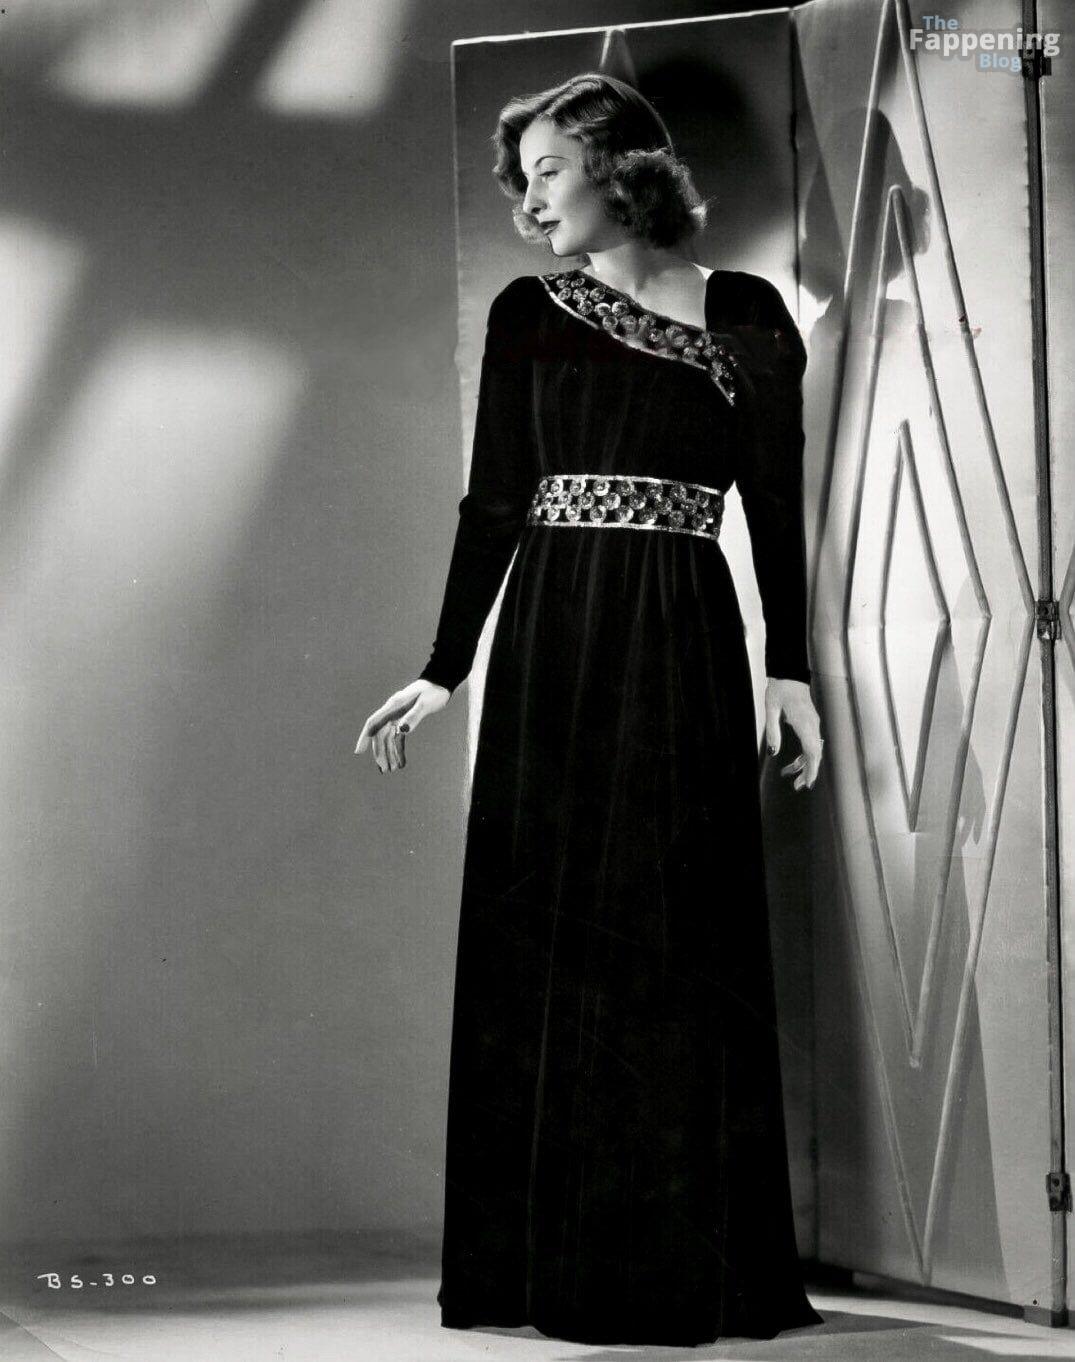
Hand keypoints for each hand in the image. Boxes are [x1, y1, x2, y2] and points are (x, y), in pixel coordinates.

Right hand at [354, 679, 449, 772]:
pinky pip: (399, 738)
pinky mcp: (406, 720)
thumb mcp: (425, 704)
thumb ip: (413, 716)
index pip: (373, 723)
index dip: (364, 737)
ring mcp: (398, 716)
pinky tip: (400, 762)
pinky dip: (399, 750)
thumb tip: (402, 730)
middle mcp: (393, 712)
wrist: (441, 683)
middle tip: (384, 769)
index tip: (358, 752)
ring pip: (389, 738)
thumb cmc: (433, 691)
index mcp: (393, 706)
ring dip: (389, 753)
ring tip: (392, 769)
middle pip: (381, 735)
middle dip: (381, 752)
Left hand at [765, 676, 822, 790]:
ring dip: (804, 764)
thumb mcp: (771, 709)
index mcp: (804, 722)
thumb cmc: (780, 688)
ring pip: (813, 749)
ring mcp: (813, 723)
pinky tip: (794, 762)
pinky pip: (811, 742)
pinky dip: (804, 754)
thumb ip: (772, 731)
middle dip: (808, 772)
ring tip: (790, 776)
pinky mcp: (811, 721)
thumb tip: (773, 752)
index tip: (807, 783)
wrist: (789, 673)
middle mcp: (812, 724)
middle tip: (798, 787)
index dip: (811, 769)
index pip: (812, 751)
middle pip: (815, 754)